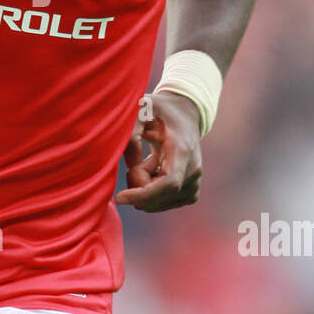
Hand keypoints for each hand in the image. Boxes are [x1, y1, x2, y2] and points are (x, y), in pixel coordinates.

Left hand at [115, 90, 201, 211]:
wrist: (185, 113)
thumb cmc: (160, 110)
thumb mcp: (141, 110)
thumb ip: (130, 133)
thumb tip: (127, 164)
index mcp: (182, 150)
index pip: (169, 183)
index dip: (143, 195)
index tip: (119, 198)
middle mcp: (193, 170)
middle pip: (157, 197)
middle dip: (136, 184)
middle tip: (136, 159)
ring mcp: (195, 183)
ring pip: (157, 203)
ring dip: (144, 186)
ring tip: (149, 160)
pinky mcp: (192, 192)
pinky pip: (162, 204)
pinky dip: (151, 191)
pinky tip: (155, 170)